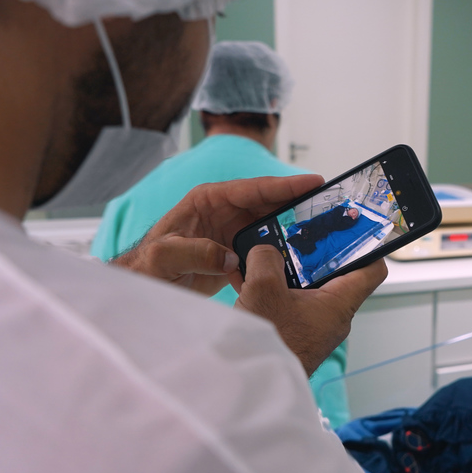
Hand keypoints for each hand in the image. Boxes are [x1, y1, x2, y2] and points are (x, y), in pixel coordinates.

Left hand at [112, 174, 324, 294]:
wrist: (142, 290)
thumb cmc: (146, 267)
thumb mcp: (165, 256)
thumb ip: (195, 252)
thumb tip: (230, 256)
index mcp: (208, 200)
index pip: (253, 188)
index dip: (285, 185)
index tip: (314, 182)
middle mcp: (223, 212)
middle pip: (269, 204)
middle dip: (298, 205)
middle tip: (328, 206)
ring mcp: (230, 232)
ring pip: (270, 227)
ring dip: (292, 232)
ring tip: (322, 233)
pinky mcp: (233, 254)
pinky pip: (263, 251)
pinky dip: (278, 256)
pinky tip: (298, 262)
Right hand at [235, 245, 386, 375]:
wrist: (251, 385)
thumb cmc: (269, 344)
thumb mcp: (263, 287)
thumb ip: (267, 258)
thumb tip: (265, 250)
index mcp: (340, 304)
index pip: (373, 269)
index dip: (369, 246)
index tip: (356, 229)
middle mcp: (334, 317)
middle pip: (336, 274)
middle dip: (314, 254)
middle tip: (297, 237)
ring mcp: (316, 327)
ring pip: (310, 289)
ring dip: (289, 273)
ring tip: (267, 258)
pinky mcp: (298, 334)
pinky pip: (292, 304)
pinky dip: (277, 290)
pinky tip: (253, 282)